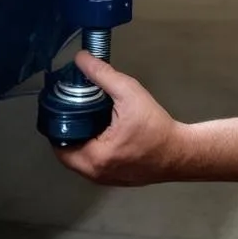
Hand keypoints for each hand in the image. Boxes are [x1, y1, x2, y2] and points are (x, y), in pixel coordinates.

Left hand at [53, 51, 187, 186]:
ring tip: (84, 116)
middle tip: (72, 108)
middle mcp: (95, 174)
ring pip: (80, 159)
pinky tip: (100, 130)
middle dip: (68, 130)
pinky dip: (92, 148)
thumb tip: (80, 59)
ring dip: (79, 140)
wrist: (181, 152)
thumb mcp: (129, 93)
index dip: (56, 123)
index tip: (60, 105)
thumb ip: (102, 75)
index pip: (58, 144)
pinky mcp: (115, 179)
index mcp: (94, 158)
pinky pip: (93, 163)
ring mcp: (105, 179)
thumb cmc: (155, 125)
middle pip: (67, 152)